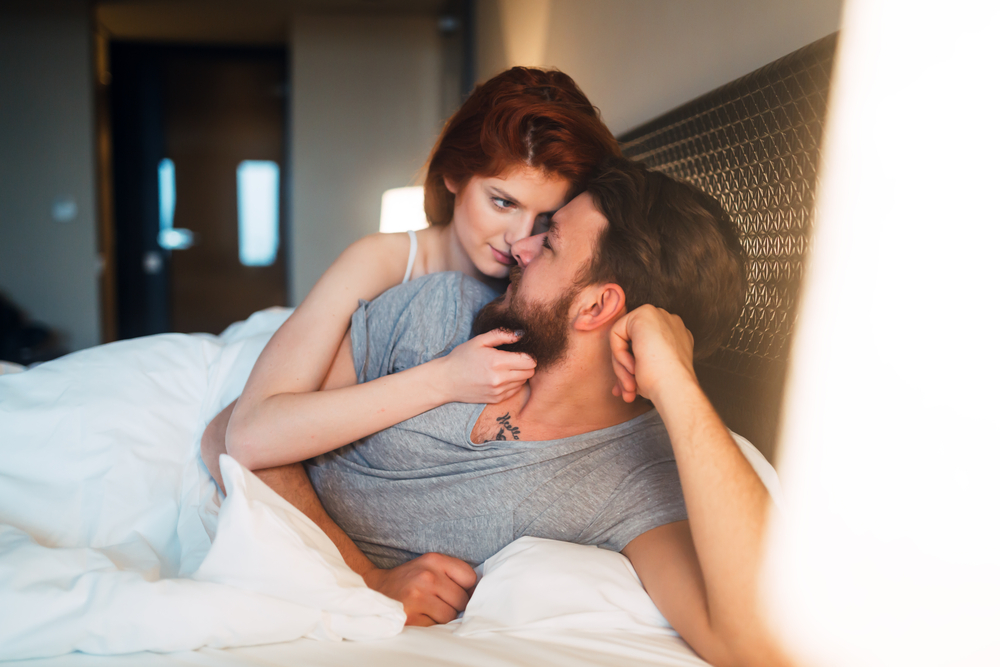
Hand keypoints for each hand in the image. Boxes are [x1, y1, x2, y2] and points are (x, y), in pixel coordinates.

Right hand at [362, 552, 477, 625]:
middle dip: (454, 605)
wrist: (374, 589)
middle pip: (462, 600)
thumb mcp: (429, 566)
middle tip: (438, 602)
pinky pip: (435, 627)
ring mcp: (418, 596)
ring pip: (450, 616)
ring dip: (442, 617)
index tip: (457, 591)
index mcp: (433, 560)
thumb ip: (452, 574)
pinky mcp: (411, 616)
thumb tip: (478, 594)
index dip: (467, 588)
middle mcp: (426, 576)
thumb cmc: (409, 580)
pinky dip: (430, 625)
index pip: (470, 577)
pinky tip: (420, 616)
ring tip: (428, 609)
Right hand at [437, 329, 535, 403]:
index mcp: (497, 362)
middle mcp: (500, 379)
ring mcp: (499, 391)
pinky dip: (512, 384)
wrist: (446, 380)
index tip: (521, 352)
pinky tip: (501, 377)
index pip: (529, 361)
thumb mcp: (479, 341)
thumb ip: (501, 335)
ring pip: (523, 382)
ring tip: (506, 368)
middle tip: (515, 359)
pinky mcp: (496, 399)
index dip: (529, 355)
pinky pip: (514, 391)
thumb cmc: (462, 358)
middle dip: (526, 365)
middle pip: (530, 373)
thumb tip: (521, 334)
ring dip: (519, 375)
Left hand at [609, 305, 695, 403]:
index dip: (630, 368)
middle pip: (631, 343)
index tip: (630, 389)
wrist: (674, 388)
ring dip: (621, 366)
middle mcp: (669, 322)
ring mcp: (659, 315)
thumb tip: (620, 384)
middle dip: (623, 369)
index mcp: (674, 337)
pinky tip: (632, 367)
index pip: (641, 348)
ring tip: (629, 387)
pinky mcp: (645, 313)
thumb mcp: (648, 374)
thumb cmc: (663, 386)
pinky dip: (619, 354)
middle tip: (627, 391)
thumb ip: (635, 368)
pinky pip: (617, 333)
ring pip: (623, 339)